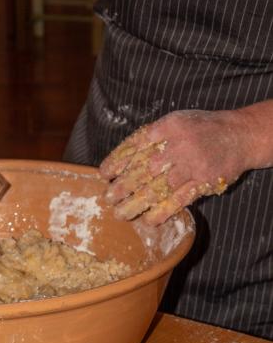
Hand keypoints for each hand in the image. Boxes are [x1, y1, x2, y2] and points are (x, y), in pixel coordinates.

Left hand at [99, 109, 250, 225]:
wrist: (239, 135)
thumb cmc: (202, 130)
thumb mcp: (176, 122)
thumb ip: (152, 137)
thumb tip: (121, 159)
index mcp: (167, 127)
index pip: (135, 146)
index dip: (116, 162)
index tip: (104, 174)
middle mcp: (178, 145)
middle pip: (142, 170)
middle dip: (122, 187)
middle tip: (108, 199)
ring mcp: (191, 165)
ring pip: (157, 188)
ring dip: (136, 204)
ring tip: (121, 214)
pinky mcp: (203, 183)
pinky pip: (179, 201)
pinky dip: (162, 212)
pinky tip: (148, 220)